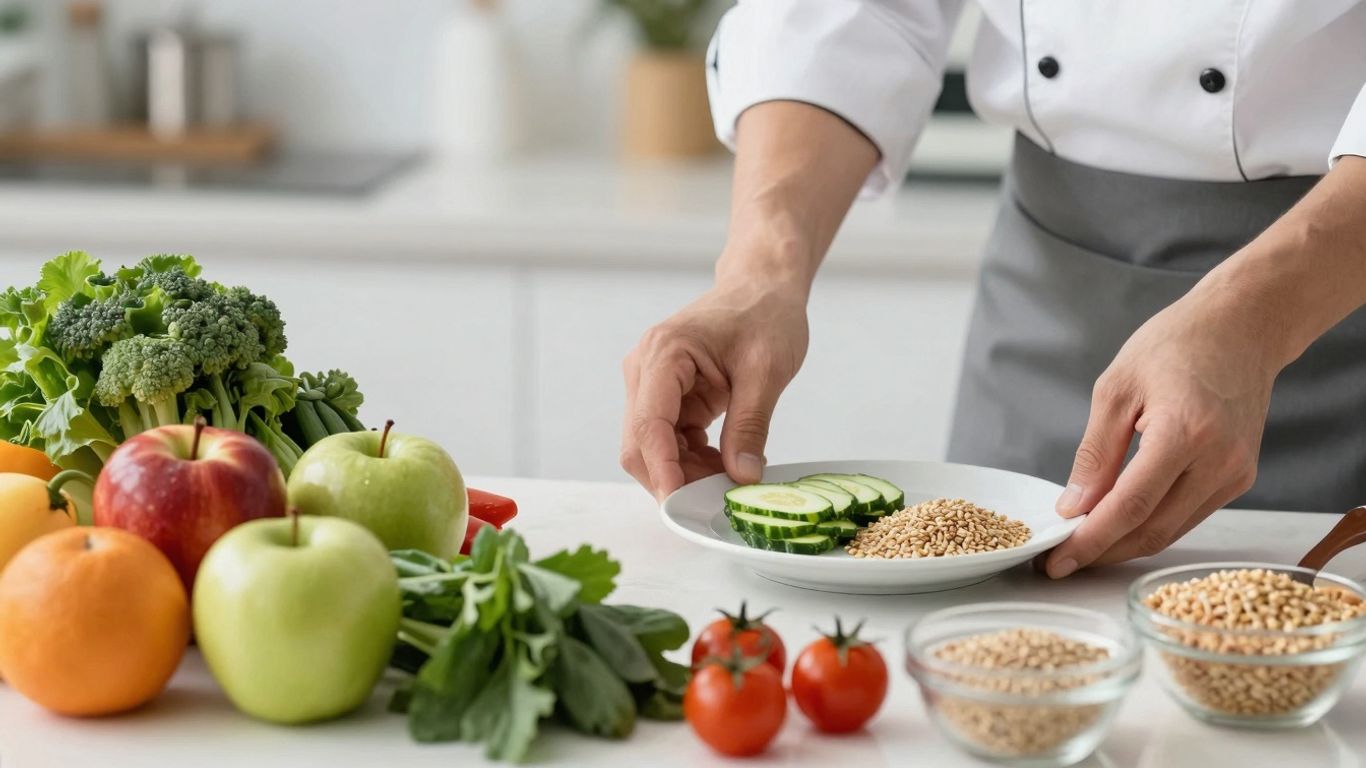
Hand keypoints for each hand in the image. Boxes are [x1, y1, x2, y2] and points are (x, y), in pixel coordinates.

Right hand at [621, 282, 808, 499]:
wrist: (762, 288)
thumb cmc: (765, 314)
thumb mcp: (767, 371)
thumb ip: (751, 426)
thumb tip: (742, 477)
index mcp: (664, 353)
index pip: (650, 424)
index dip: (663, 469)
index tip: (682, 503)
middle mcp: (645, 370)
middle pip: (640, 443)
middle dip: (673, 478)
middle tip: (716, 501)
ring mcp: (651, 384)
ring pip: (651, 448)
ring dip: (684, 473)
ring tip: (729, 480)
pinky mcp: (666, 397)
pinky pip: (668, 441)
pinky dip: (691, 461)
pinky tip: (724, 465)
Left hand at [1043, 281, 1281, 577]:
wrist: (1241, 327)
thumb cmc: (1176, 344)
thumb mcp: (1115, 388)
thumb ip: (1094, 454)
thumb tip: (1073, 506)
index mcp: (1185, 433)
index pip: (1130, 506)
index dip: (1090, 540)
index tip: (1056, 561)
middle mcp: (1219, 461)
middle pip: (1153, 530)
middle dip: (1103, 552)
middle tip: (1060, 561)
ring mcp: (1235, 473)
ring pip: (1172, 530)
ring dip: (1125, 544)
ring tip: (1082, 546)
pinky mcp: (1240, 477)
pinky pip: (1188, 515)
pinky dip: (1151, 524)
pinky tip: (1118, 522)